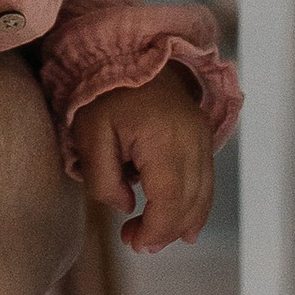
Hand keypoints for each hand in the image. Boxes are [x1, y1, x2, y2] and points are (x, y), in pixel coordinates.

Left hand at [70, 63, 216, 253]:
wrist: (127, 50)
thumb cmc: (102, 92)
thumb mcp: (88, 135)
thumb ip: (103, 178)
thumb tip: (127, 207)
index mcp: (163, 139)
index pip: (170, 200)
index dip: (157, 230)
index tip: (135, 243)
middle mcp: (191, 139)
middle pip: (190, 201)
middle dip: (167, 231)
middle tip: (138, 244)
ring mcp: (201, 136)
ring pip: (203, 193)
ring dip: (183, 222)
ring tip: (156, 239)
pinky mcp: (201, 134)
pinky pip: (206, 178)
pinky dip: (198, 204)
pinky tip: (186, 226)